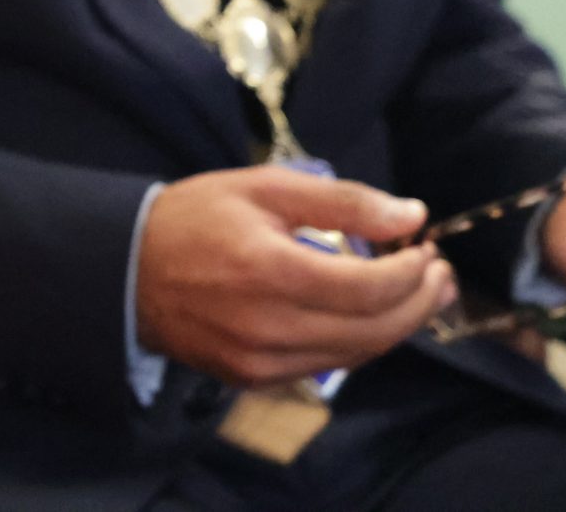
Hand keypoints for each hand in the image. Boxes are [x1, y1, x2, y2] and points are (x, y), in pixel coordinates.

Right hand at [136, 166, 455, 385]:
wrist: (125, 269)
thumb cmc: (195, 217)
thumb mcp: (264, 187)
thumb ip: (341, 200)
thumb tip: (412, 216)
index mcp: (271, 270)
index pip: (371, 289)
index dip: (413, 274)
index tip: (428, 249)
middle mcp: (269, 326)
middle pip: (374, 331)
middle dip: (420, 303)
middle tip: (440, 275)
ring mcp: (260, 360)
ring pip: (355, 355)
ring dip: (396, 326)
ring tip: (417, 295)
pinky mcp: (252, 378)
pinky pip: (324, 367)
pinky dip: (356, 343)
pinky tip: (365, 316)